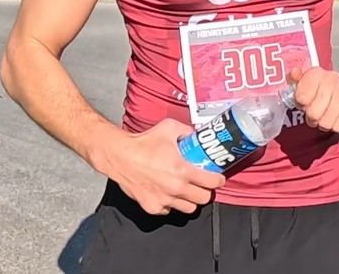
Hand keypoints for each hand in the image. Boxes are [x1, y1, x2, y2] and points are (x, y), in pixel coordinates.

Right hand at [94, 119, 225, 214]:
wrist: (120, 156)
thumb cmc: (143, 143)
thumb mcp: (169, 128)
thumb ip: (186, 131)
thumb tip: (196, 134)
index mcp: (183, 170)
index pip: (211, 183)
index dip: (218, 180)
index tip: (218, 178)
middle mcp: (175, 188)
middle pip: (203, 199)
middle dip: (206, 191)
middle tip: (203, 184)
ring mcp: (164, 200)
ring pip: (188, 208)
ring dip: (190, 200)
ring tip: (187, 190)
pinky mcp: (152, 207)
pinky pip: (169, 210)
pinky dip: (171, 204)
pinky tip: (168, 193)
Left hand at [287, 66, 338, 134]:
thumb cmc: (325, 88)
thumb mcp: (307, 82)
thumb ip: (295, 79)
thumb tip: (294, 73)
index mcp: (316, 73)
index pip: (301, 98)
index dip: (301, 104)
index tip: (304, 102)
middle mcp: (331, 80)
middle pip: (313, 113)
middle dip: (311, 117)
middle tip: (314, 113)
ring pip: (326, 123)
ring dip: (323, 123)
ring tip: (325, 116)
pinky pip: (338, 126)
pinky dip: (335, 125)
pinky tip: (336, 117)